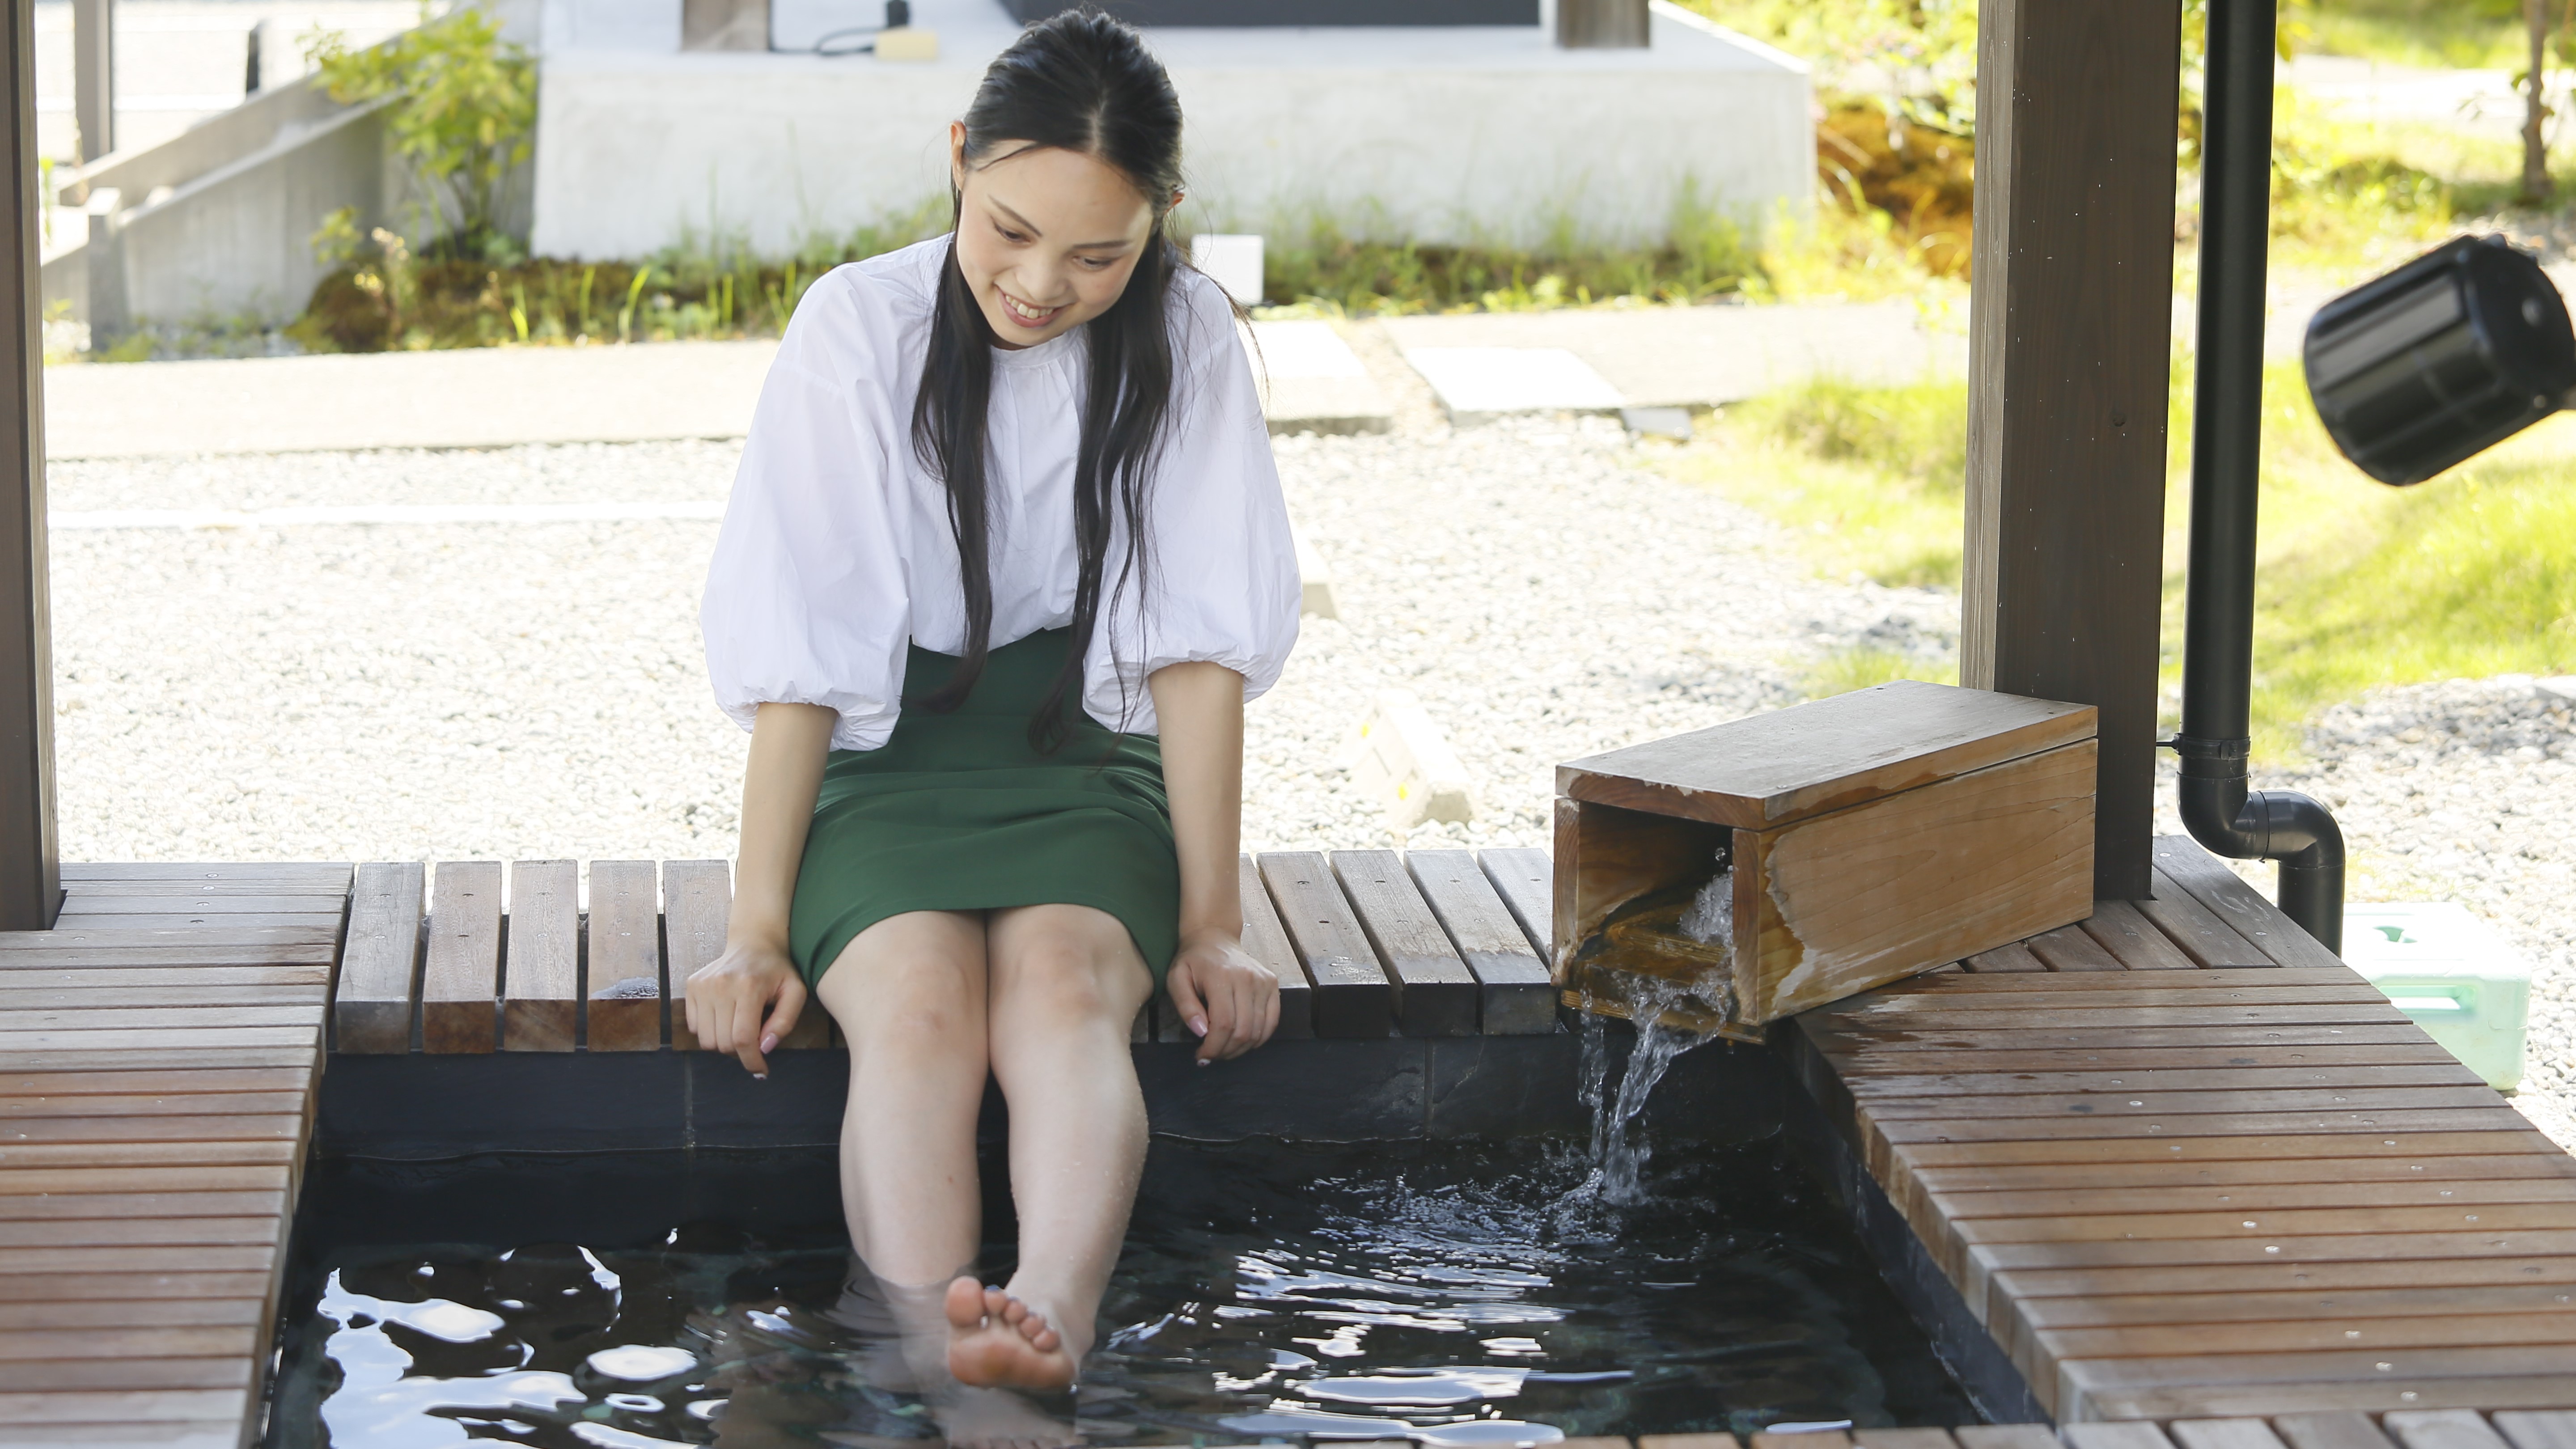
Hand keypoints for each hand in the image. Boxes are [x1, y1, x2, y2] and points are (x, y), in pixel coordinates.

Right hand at [685, 937, 808, 1078]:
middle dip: (740, 1051)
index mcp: (748, 987)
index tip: (760, 1070)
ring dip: (723, 1043)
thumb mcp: (795, 992)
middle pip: (723, 1043)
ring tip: (739, 1027)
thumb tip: (765, 1047)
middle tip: (753, 1040)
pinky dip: (710, 1030)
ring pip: (705, 1040)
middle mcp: (720, 985)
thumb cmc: (778, 970)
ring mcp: (702, 985)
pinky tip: (725, 1016)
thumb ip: (785, 1022)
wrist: (754, 942)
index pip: (742, 1038)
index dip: (751, 1061)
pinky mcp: (692, 986)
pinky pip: (694, 1027)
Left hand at [1163, 928, 1278, 1064]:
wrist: (1215, 938)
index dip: (1213, 1047)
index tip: (1202, 1056)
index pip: (1223, 1024)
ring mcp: (1263, 981)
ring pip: (1258, 1030)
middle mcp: (1247, 978)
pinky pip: (1272, 1021)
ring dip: (1241, 1048)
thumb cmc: (1193, 961)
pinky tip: (1243, 1042)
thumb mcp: (1177, 979)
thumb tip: (1201, 1032)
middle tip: (1212, 1056)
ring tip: (1225, 1050)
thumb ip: (1186, 1006)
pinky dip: (1259, 1038)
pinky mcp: (1272, 984)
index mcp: (1221, 976)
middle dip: (1226, 1051)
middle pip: (1242, 1030)